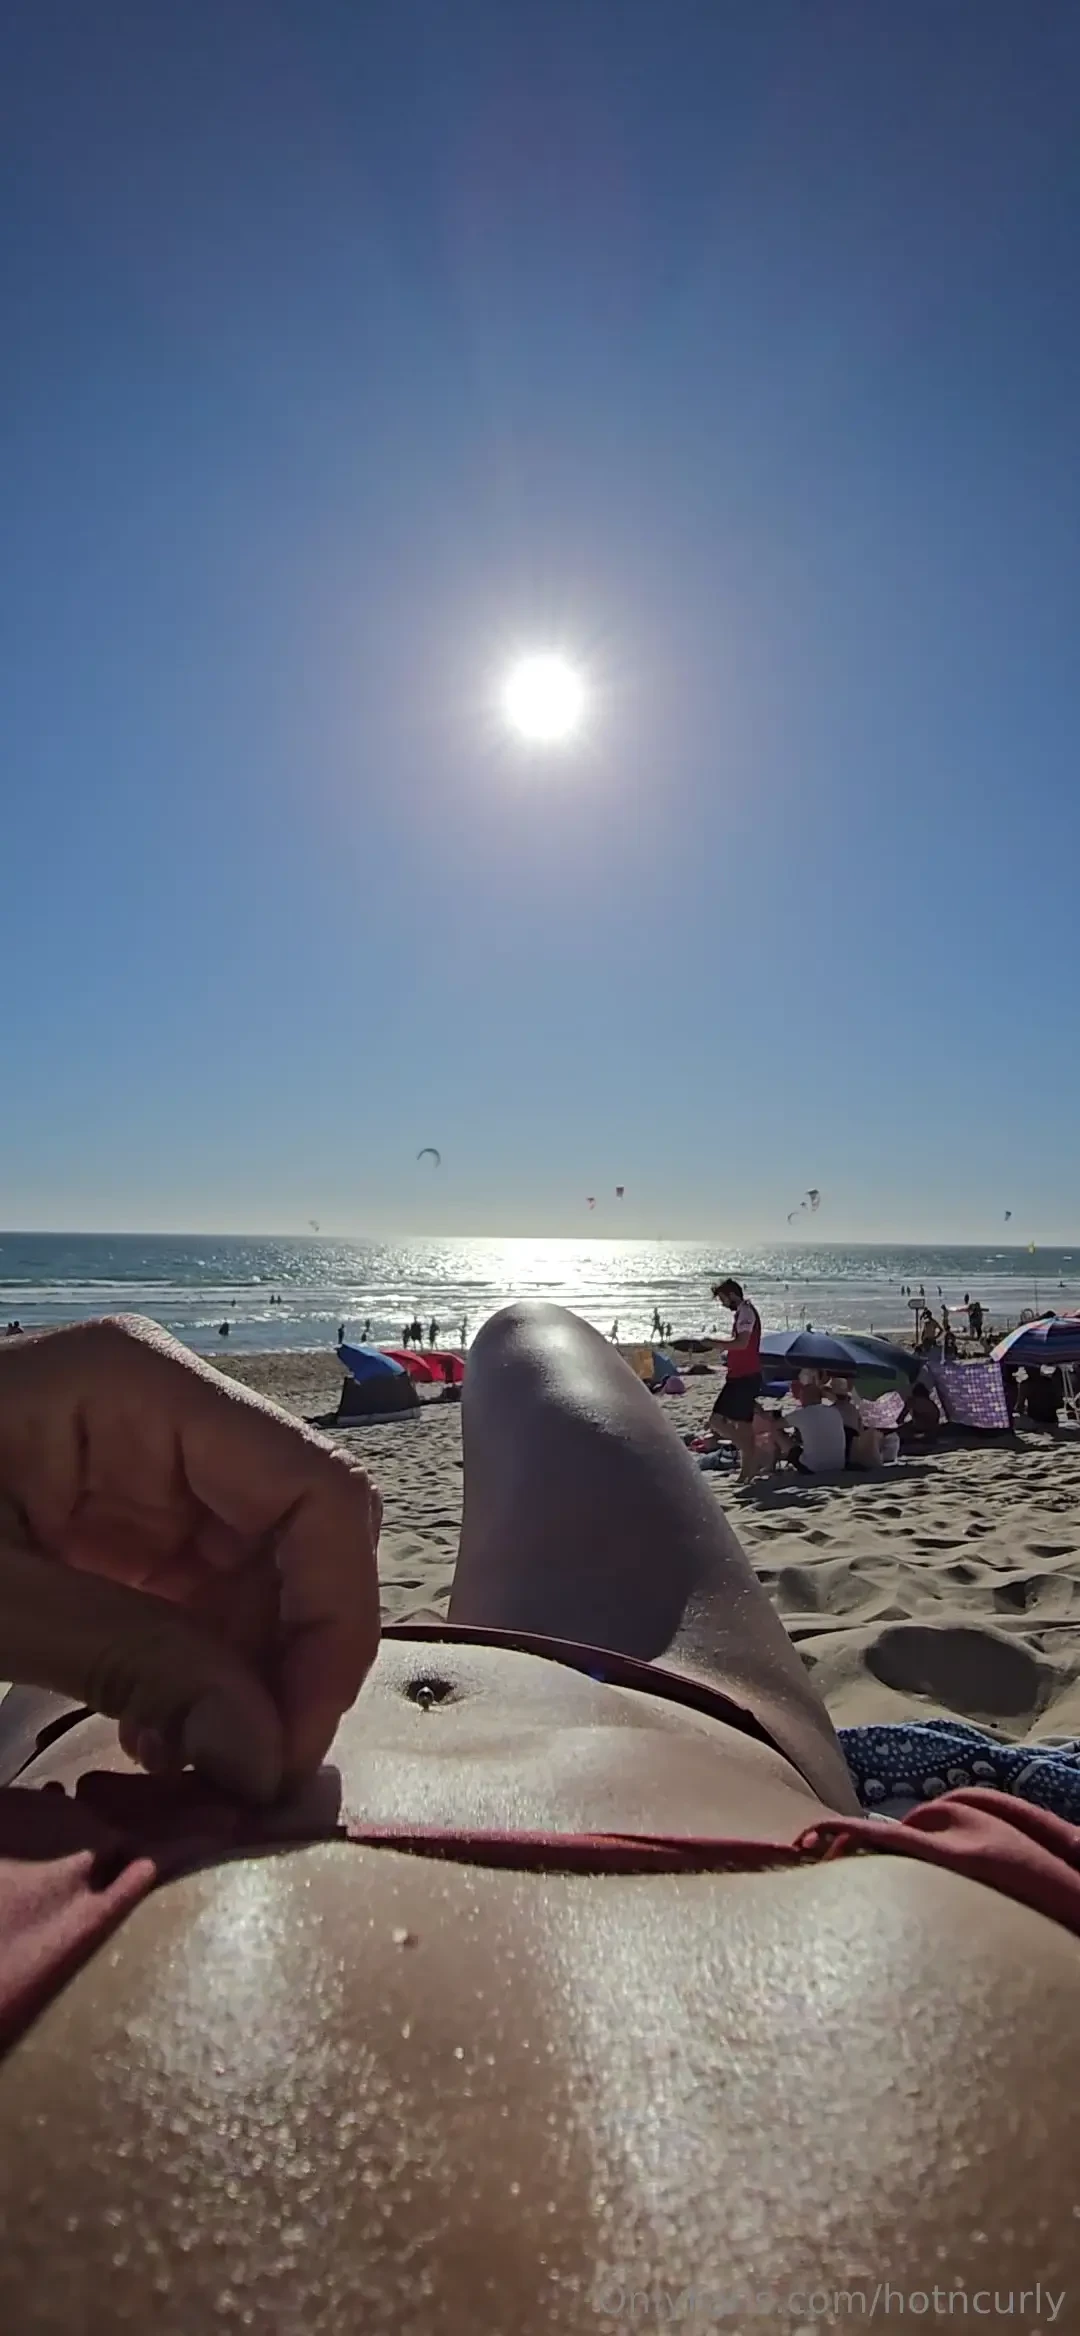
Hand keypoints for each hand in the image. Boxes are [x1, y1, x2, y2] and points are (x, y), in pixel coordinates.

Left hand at [0, 1317, 380, 1798]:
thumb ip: (128, 1660)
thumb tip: (262, 1755)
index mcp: (137, 1388)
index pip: (312, 1491)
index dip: (331, 1619)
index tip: (285, 1744)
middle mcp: (160, 1419)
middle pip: (300, 1541)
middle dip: (288, 1664)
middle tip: (247, 1784)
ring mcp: (137, 1476)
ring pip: (260, 1585)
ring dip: (245, 1686)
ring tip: (191, 1774)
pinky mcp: (108, 1534)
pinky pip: (198, 1607)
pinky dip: (196, 1683)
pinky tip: (152, 1740)